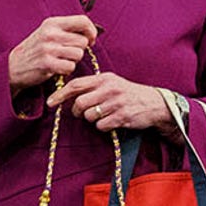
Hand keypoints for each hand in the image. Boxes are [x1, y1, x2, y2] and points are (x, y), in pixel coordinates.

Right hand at [6, 14, 97, 89]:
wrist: (12, 67)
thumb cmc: (34, 50)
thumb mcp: (47, 33)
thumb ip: (67, 30)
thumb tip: (91, 33)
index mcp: (52, 23)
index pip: (83, 21)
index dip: (91, 31)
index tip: (91, 40)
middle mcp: (51, 33)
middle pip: (83, 41)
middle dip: (79, 50)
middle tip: (67, 54)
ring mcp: (48, 48)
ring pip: (78, 54)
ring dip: (73, 61)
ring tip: (60, 60)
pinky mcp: (47, 64)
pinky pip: (70, 67)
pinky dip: (66, 70)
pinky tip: (57, 69)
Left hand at [52, 71, 172, 133]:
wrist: (154, 104)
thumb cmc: (128, 95)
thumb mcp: (112, 84)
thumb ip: (93, 86)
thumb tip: (69, 96)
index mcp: (104, 78)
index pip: (76, 84)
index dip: (60, 94)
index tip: (50, 102)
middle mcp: (109, 88)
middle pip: (80, 103)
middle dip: (78, 112)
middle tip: (83, 114)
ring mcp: (116, 103)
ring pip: (89, 116)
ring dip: (92, 120)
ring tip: (103, 115)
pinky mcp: (122, 116)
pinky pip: (101, 126)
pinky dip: (103, 127)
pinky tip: (112, 121)